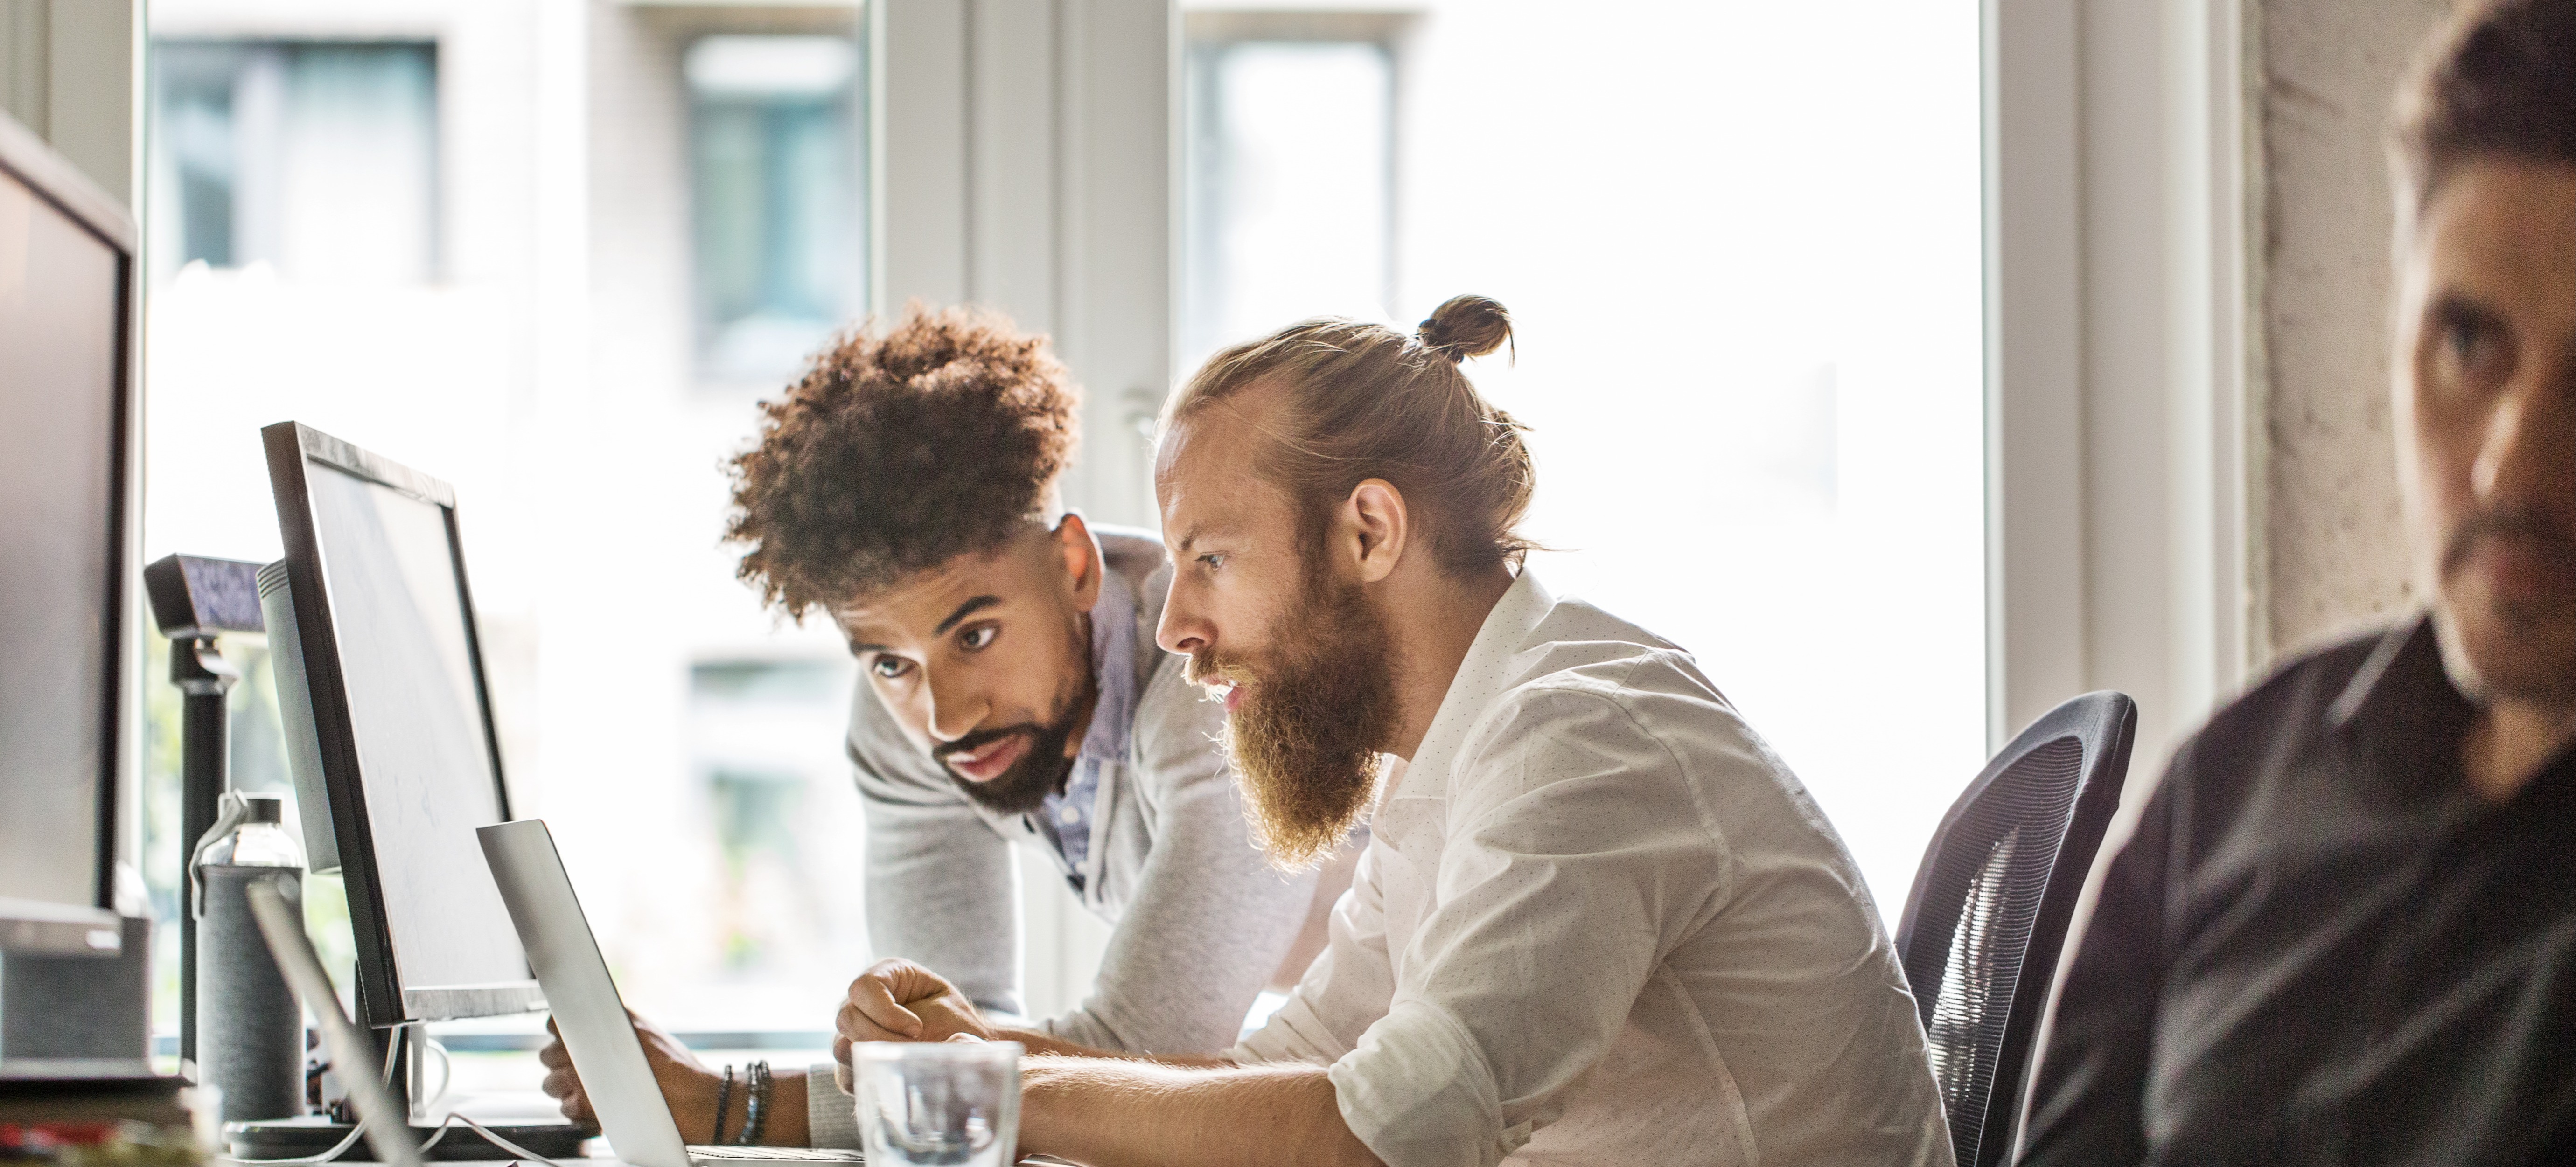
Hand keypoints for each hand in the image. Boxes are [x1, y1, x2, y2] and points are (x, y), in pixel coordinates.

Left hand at [539, 1010, 724, 1140]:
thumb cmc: (679, 1070)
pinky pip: (565, 1108)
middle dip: (559, 1066)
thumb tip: (595, 1028)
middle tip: (579, 1075)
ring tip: (588, 1094)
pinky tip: (594, 1109)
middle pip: (548, 1055)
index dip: (559, 1036)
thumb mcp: (647, 1032)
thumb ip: (618, 1028)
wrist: (698, 1098)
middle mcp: (593, 1045)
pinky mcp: (588, 1104)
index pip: (557, 1023)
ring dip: (564, 1090)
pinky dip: (576, 1111)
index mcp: (607, 1022)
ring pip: (551, 1083)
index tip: (567, 1045)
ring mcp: (587, 1075)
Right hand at [832, 959, 996, 1081]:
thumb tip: (933, 1044)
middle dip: (881, 1038)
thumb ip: (933, 1023)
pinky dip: (871, 1080)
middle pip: (846, 1018)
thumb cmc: (952, 1021)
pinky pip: (846, 1077)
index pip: (863, 988)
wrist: (955, 1048)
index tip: (917, 1028)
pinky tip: (896, 1078)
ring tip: (907, 1063)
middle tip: (914, 1047)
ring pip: (841, 1048)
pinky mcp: (851, 1063)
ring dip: (875, 1059)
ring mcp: (851, 1033)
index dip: (885, 1011)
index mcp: (883, 976)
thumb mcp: (948, 1013)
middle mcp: (859, 1002)